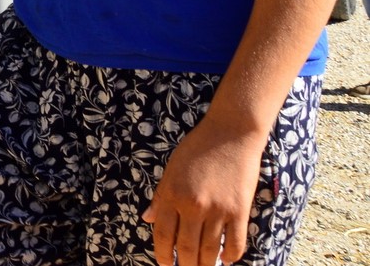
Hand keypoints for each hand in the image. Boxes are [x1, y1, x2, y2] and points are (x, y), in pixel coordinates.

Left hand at [142, 118, 265, 265]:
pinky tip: (227, 260)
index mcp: (172, 195)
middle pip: (186, 248)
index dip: (163, 255)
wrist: (230, 134)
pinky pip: (235, 242)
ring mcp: (217, 210)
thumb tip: (147, 219)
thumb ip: (160, 197)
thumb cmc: (197, 149)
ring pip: (210, 250)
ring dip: (206, 264)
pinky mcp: (239, 211)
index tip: (164, 265)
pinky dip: (231, 255)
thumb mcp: (171, 170)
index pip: (163, 234)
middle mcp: (193, 205)